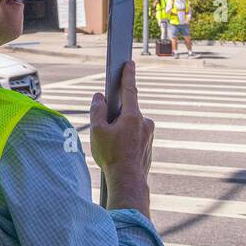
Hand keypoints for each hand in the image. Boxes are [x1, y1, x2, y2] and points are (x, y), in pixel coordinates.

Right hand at [90, 62, 153, 211]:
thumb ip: (97, 110)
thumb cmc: (111, 155)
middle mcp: (145, 122)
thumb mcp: (97, 130)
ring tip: (109, 148)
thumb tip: (99, 97)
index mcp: (132, 115)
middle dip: (114, 116)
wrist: (128, 181)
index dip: (127, 75)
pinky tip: (117, 154)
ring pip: (129, 125)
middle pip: (126, 111)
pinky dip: (125, 141)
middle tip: (103, 131)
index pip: (129, 90)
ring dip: (119, 130)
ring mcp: (149, 135)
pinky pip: (134, 137)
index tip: (129, 63)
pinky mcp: (149, 146)